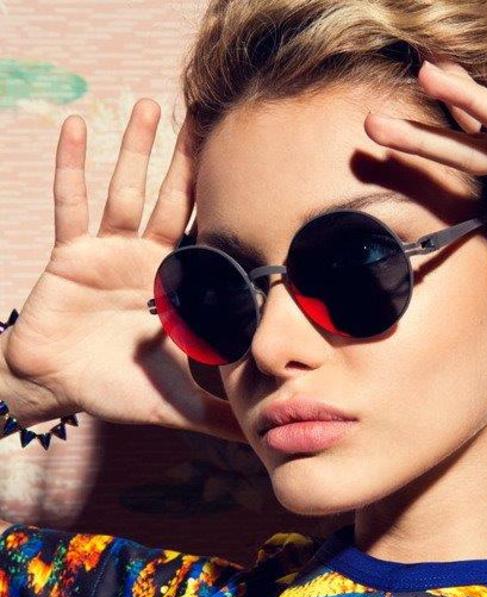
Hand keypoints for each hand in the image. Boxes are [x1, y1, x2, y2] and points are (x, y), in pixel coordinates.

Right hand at [5, 100, 246, 441]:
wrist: (57, 387)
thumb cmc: (117, 390)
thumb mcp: (178, 404)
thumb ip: (221, 416)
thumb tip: (265, 438)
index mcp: (175, 289)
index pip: (209, 242)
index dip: (229, 211)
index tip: (257, 176)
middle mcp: (146, 261)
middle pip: (174, 201)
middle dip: (190, 162)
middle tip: (211, 116)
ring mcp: (108, 251)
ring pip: (126, 190)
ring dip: (136, 149)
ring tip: (150, 104)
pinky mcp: (71, 251)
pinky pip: (71, 202)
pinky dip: (73, 166)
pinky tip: (78, 126)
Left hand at [364, 58, 486, 409]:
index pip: (473, 193)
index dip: (433, 185)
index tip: (388, 188)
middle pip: (462, 158)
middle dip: (415, 147)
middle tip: (368, 135)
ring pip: (480, 131)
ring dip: (434, 115)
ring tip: (385, 102)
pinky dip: (475, 102)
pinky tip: (436, 84)